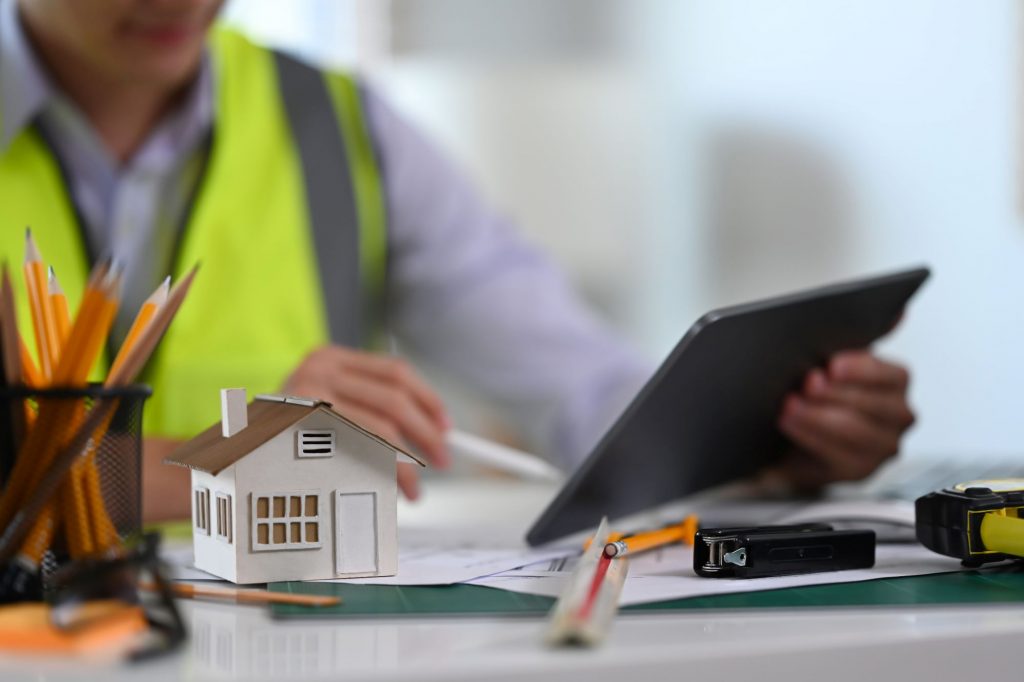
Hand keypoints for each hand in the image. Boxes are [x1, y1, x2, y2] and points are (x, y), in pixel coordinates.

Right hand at [283, 346, 451, 499]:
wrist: (227, 455)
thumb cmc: (283, 436)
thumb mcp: (322, 404)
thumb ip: (363, 404)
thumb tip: (428, 428)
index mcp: (330, 357)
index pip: (395, 371)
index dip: (428, 400)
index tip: (446, 426)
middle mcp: (320, 369)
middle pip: (396, 398)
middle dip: (428, 433)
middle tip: (444, 459)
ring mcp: (309, 397)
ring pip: (382, 428)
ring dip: (409, 464)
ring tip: (415, 488)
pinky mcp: (304, 430)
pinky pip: (361, 451)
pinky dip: (386, 471)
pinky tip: (393, 486)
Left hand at [774, 350, 914, 489]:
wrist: (796, 438)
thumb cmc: (818, 394)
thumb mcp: (830, 365)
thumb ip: (847, 342)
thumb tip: (892, 316)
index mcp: (896, 385)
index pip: (893, 376)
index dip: (862, 370)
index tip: (832, 365)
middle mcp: (899, 417)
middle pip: (875, 404)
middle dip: (836, 392)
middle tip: (807, 383)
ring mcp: (883, 447)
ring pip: (855, 429)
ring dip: (817, 415)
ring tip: (789, 404)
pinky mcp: (861, 470)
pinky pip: (836, 452)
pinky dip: (808, 434)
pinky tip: (789, 422)